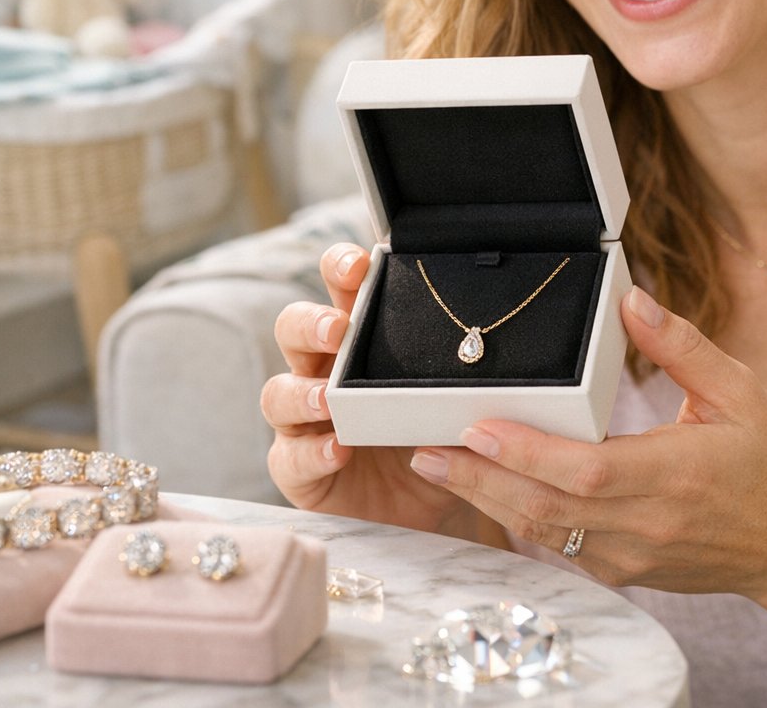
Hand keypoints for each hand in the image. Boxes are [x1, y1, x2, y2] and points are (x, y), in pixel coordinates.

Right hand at [261, 242, 467, 531]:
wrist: (430, 500)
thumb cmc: (434, 431)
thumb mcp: (449, 395)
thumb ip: (455, 370)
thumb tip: (488, 349)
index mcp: (359, 337)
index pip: (339, 288)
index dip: (339, 267)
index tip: (357, 266)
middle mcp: (323, 369)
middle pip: (294, 329)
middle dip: (311, 323)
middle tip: (337, 330)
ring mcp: (305, 418)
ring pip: (278, 392)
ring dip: (301, 393)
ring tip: (327, 401)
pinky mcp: (298, 466)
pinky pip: (290, 456)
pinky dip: (313, 453)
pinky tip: (338, 451)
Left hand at [409, 286, 766, 601]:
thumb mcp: (739, 392)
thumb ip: (683, 346)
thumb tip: (631, 300)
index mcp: (674, 475)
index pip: (584, 470)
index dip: (525, 453)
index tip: (476, 427)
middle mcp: (645, 524)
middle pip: (546, 509)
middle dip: (479, 480)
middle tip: (425, 451)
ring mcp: (632, 556)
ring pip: (544, 534)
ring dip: (486, 500)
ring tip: (438, 467)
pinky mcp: (625, 570)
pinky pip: (559, 549)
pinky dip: (517, 520)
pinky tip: (486, 492)